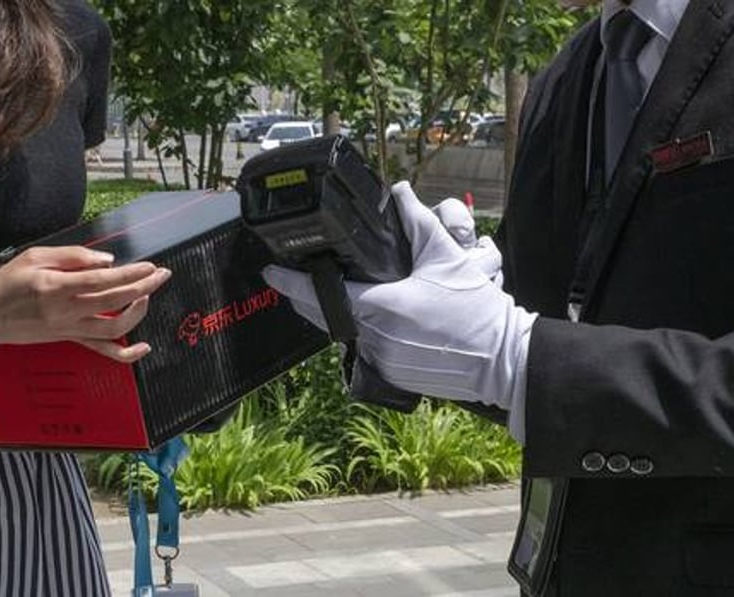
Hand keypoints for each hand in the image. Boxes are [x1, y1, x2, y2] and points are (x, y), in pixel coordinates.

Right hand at [0, 246, 171, 362]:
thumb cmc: (8, 282)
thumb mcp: (35, 256)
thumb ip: (73, 256)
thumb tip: (107, 261)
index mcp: (56, 287)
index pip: (102, 280)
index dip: (130, 274)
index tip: (149, 265)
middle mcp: (65, 311)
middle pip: (115, 301)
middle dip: (144, 287)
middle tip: (161, 274)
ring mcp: (69, 329)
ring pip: (114, 329)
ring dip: (138, 313)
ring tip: (148, 295)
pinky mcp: (70, 340)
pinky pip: (102, 351)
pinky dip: (126, 354)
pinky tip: (143, 346)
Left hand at [263, 181, 535, 439]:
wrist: (504, 361)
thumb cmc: (477, 310)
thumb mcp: (447, 258)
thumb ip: (418, 223)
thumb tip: (400, 192)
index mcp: (381, 307)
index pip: (321, 295)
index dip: (291, 284)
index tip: (271, 272)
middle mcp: (374, 337)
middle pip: (324, 317)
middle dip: (306, 298)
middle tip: (295, 280)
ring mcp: (382, 360)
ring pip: (343, 334)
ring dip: (335, 316)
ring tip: (330, 295)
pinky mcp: (391, 375)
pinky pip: (363, 350)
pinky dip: (359, 333)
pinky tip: (364, 318)